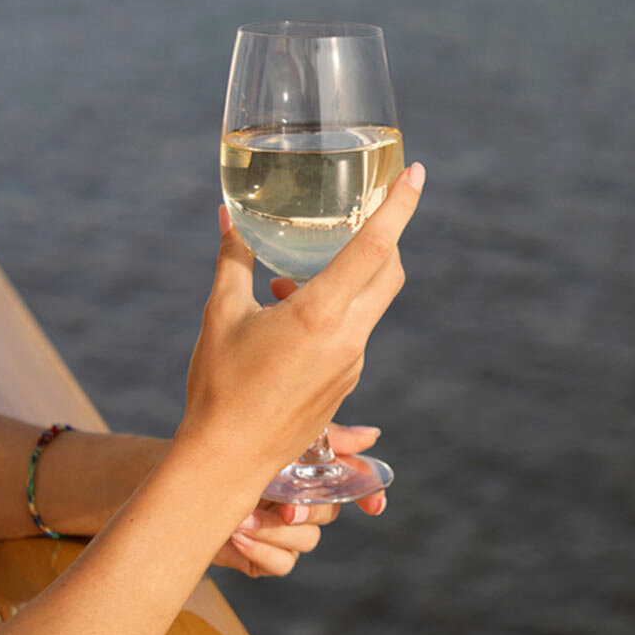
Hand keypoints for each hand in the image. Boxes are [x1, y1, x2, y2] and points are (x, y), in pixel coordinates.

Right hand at [176, 163, 423, 490]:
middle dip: (385, 235)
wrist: (228, 461)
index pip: (375, 247)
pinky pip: (353, 331)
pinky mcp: (347, 381)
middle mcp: (349, 338)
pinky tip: (289, 315)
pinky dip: (335, 310)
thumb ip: (232, 258)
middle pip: (388, 271)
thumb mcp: (219, 314)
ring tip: (286, 281)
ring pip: (369, 302)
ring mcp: (353, 362)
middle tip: (365, 211)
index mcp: (320, 315)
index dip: (400, 206)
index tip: (416, 173)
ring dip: (346, 278)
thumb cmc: (217, 386)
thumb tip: (228, 214)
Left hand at [212, 423, 388, 577]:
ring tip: (243, 519)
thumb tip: (373, 435)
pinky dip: (262, 552)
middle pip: (329, 514)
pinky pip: (283, 565)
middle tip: (285, 508)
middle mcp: (303, 503)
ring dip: (276, 533)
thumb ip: (328, 438)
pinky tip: (237, 536)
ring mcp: (283, 533)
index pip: (352, 486)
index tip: (374, 505)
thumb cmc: (228, 450)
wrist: (175, 476)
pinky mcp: (262, 557)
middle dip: (309, 511)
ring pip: (306, 542)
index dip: (368, 496)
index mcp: (309, 474)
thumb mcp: (279, 437)